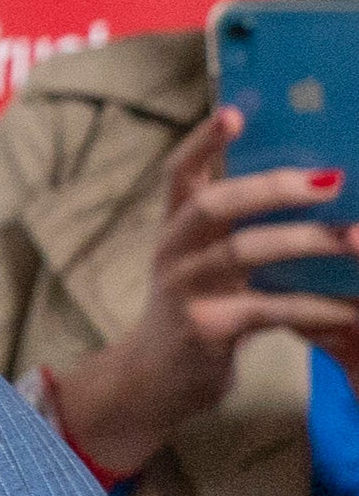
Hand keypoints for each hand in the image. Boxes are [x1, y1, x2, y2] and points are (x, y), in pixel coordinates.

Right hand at [40, 106, 358, 482]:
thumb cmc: (198, 309)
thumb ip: (238, 227)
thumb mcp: (205, 262)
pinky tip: (355, 309)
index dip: (202, 142)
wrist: (155, 382)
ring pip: (245, 252)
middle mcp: (173, 252)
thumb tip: (320, 182)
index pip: (179, 174)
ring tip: (358, 239)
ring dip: (309, 242)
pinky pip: (272, 310)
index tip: (234, 113)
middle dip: (273, 187)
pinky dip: (320, 308)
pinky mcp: (207, 329)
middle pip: (214, 205)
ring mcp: (186, 290)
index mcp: (175, 228)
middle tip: (332, 180)